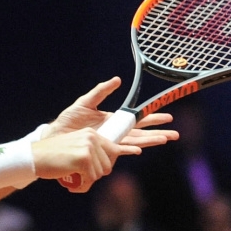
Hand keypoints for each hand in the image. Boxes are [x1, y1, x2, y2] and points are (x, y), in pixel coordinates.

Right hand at [32, 128, 139, 190]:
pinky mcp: (84, 158)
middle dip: (96, 175)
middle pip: (108, 164)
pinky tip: (72, 183)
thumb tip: (105, 168)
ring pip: (100, 173)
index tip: (139, 150)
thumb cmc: (52, 158)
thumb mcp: (75, 149)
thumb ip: (91, 154)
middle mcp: (92, 138)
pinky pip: (92, 178)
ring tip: (73, 179)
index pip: (113, 148)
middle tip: (80, 177)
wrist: (33, 157)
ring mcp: (89, 147)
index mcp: (91, 134)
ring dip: (88, 181)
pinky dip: (82, 185)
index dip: (121, 154)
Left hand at [44, 77, 178, 147]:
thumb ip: (101, 91)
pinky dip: (128, 150)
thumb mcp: (85, 102)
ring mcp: (108, 141)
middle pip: (140, 133)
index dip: (152, 118)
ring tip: (164, 140)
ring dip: (149, 141)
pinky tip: (138, 150)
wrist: (55, 136)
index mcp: (112, 120)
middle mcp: (114, 132)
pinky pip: (117, 150)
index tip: (167, 117)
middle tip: (175, 134)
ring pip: (134, 142)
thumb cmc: (68, 120)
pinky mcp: (101, 149)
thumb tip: (117, 80)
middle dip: (158, 133)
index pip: (136, 120)